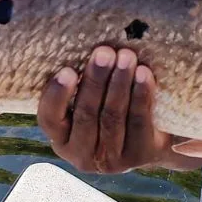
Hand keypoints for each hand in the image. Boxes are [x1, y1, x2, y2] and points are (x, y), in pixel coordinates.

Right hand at [36, 46, 179, 173]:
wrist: (151, 140)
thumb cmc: (108, 109)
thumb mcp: (87, 103)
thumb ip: (78, 84)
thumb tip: (77, 41)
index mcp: (61, 139)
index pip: (50, 119)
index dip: (56, 96)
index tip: (67, 70)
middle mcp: (81, 156)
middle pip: (86, 114)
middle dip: (96, 80)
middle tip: (104, 51)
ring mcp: (110, 161)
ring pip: (112, 117)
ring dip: (119, 83)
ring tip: (126, 56)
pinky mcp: (138, 157)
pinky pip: (138, 122)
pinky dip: (141, 95)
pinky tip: (144, 74)